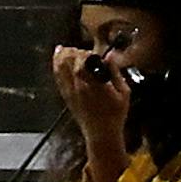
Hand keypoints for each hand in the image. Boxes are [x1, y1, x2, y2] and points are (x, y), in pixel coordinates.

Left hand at [51, 45, 129, 181]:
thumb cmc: (115, 114)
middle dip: (75, 52)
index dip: (85, 54)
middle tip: (83, 52)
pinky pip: (57, 76)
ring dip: (62, 55)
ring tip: (65, 48)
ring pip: (59, 68)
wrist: (101, 133)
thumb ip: (116, 72)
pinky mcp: (66, 96)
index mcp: (94, 86)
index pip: (82, 63)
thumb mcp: (124, 93)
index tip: (93, 54)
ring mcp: (70, 92)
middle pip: (68, 62)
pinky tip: (58, 57)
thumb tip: (110, 56)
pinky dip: (56, 65)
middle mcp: (78, 87)